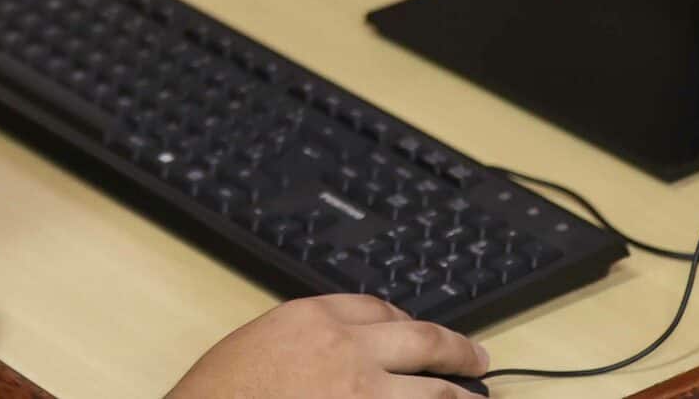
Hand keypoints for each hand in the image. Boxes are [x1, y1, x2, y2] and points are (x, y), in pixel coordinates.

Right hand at [168, 294, 488, 397]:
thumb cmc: (221, 394)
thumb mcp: (258, 346)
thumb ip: (303, 343)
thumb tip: (334, 354)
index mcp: (314, 319)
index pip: (375, 308)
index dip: (403, 320)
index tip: (416, 329)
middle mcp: (348, 350)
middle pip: (421, 339)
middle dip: (456, 349)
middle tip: (477, 357)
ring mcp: (366, 395)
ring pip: (434, 390)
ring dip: (461, 395)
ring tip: (477, 398)